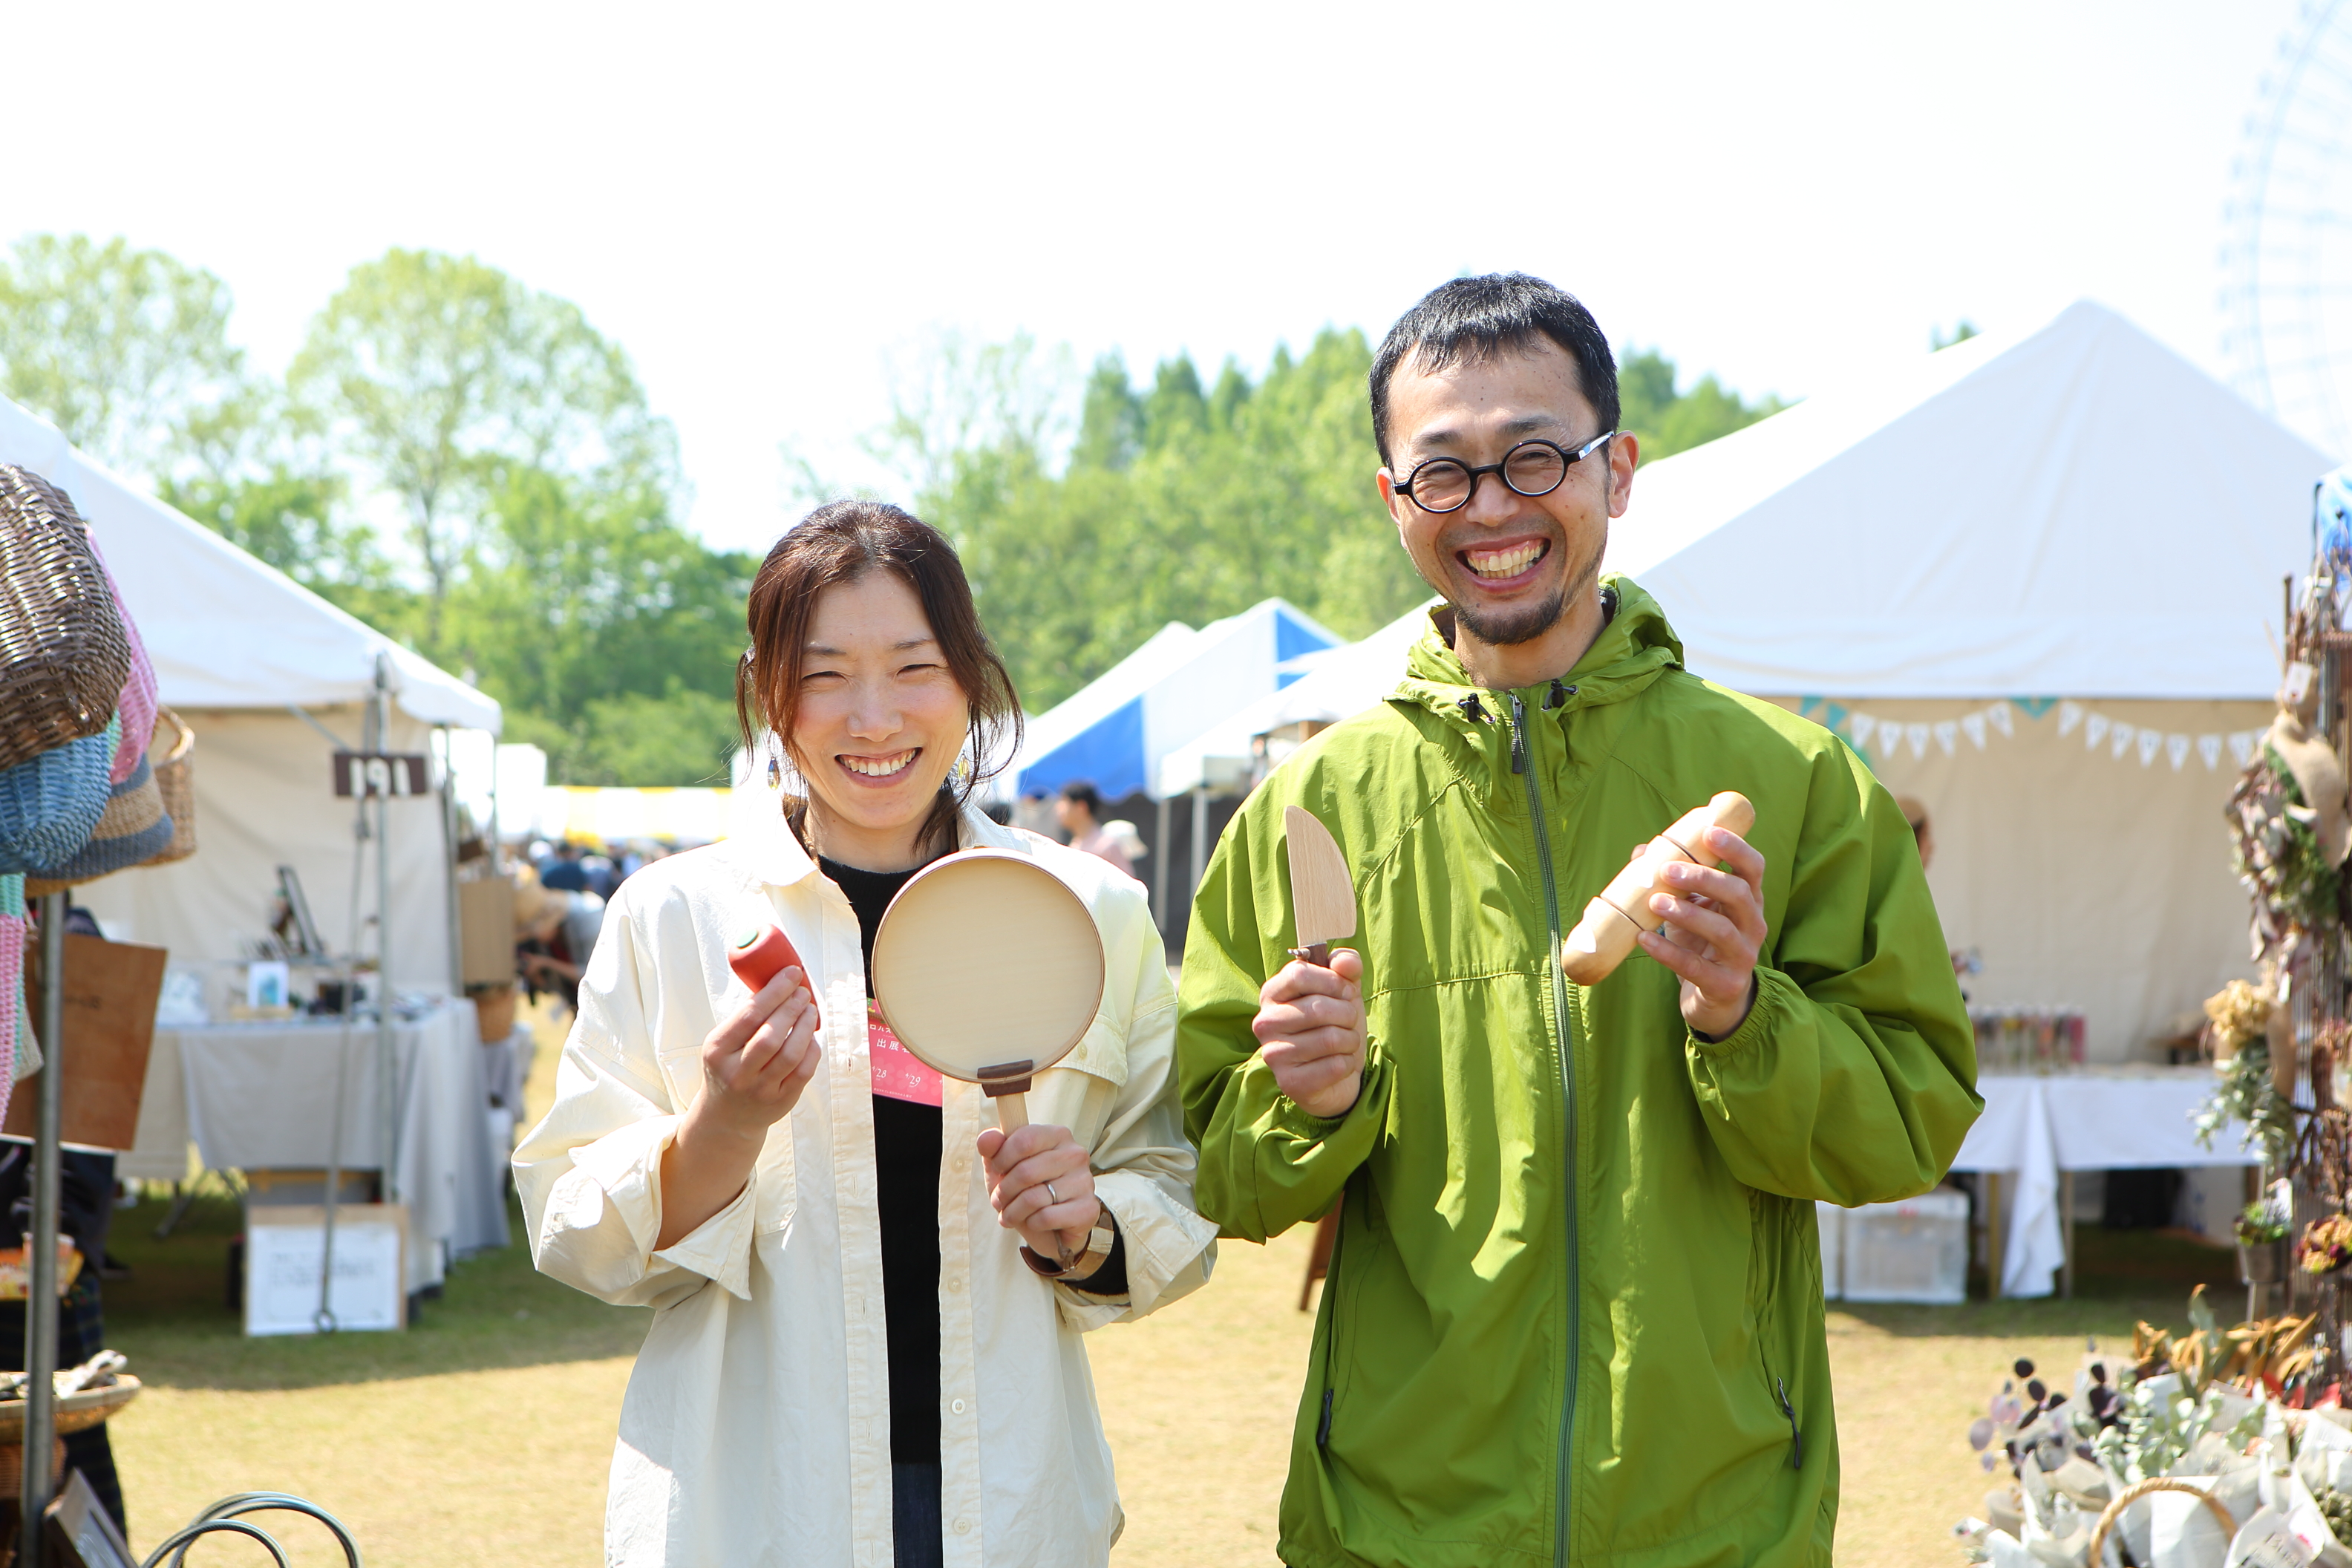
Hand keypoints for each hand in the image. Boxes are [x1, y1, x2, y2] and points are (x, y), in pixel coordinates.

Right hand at [692, 963, 821, 1140]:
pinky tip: (810, 1036)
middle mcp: (737, 1073)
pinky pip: (804, 1071)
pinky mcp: (781, 1101)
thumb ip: (746, 1017)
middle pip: (771, 1036)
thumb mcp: (723, 1043)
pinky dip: (811, 1049)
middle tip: (803, 992)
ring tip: (809, 1010)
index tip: (792, 973)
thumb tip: (777, 980)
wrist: (726, 1116)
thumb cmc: (729, 1067)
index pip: (749, 1016)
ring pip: (790, 1054)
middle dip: (791, 1008)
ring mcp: (760, 1090)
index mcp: (718, 1050)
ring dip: (805, 1026)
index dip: (775, 991)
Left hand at [977, 1123, 1098, 1261]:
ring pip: (1034, 1198)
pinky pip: (1047, 1217)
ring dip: (1013, 1211)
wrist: (1052, 1227)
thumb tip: (986, 1139)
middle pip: (1026, 1171)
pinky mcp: (1088, 1209)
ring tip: (1010, 1215)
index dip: (1002, 1158)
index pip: (1025, 1139)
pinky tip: (1032, 1222)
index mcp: (1057, 1135)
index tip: (997, 1170)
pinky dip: (1032, 1223)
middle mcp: (1075, 1154)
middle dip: (1004, 1191)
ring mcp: (1085, 1181)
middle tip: (999, 1200)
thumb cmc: (1026, 1189)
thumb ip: (993, 1149)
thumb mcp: (1004, 1167)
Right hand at [1253, 949, 1366, 1117]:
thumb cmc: (1335, 1024)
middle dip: (1347, 1014)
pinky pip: (1335, 1066)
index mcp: (1272, 993)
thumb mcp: (1343, 989)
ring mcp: (1273, 1054)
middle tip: (1349, 1022)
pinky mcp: (1289, 1082)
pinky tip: (1339, 1064)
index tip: (1346, 991)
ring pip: (1330, 1038)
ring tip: (1345, 1043)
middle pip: (1317, 1008)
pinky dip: (1347, 1064)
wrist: (1338, 1073)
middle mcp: (1264, 1022)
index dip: (1332, 981)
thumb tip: (1345, 962)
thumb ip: (1346, 966)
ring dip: (1350, 1040)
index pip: (1297, 974)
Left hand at [1636, 826, 1767, 1039]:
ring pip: (1722, 930)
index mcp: (1748, 901)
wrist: (1714, 999)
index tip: (1709, 832)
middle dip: (1703, 878)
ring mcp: (1743, 957)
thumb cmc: (1700, 943)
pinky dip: (1668, 952)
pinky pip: (1696, 967)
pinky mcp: (1726, 985)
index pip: (1753, 868)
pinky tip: (1644, 939)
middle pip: (1739, 894)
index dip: (1736, 848)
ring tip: (1654, 903)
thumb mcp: (1689, 907)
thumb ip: (1671, 880)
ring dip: (1687, 913)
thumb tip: (1641, 851)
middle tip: (1666, 870)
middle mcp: (1753, 925)